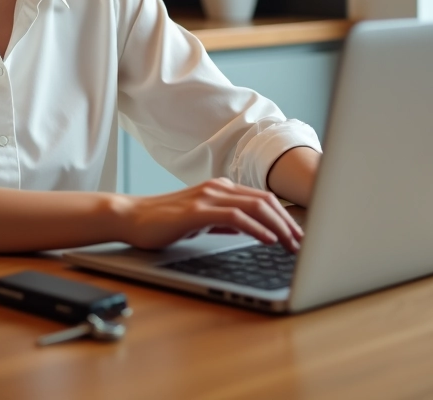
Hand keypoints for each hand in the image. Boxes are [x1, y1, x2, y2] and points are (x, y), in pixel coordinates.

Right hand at [112, 177, 302, 251]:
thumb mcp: (201, 220)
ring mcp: (208, 197)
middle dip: (288, 222)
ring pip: (255, 206)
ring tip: (292, 244)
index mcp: (221, 188)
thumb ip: (224, 221)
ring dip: (278, 226)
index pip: (262, 198)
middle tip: (302, 243)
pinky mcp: (197, 211)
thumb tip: (250, 229)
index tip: (298, 235)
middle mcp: (218, 188)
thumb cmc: (163, 221)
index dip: (285, 216)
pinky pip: (235, 217)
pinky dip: (256, 228)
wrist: (131, 217)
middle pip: (265, 200)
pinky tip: (267, 239)